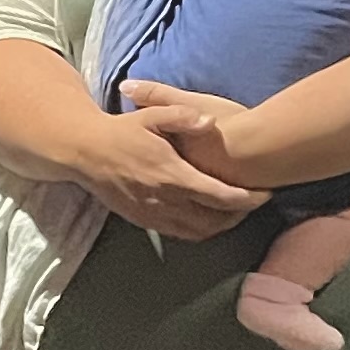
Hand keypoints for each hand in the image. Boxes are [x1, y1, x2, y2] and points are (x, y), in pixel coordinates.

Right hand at [71, 99, 268, 240]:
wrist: (85, 153)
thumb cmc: (121, 131)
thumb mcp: (151, 116)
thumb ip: (182, 116)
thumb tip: (210, 122)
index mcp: (171, 174)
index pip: (220, 195)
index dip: (248, 199)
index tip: (265, 193)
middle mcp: (164, 200)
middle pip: (215, 220)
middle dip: (240, 215)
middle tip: (253, 202)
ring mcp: (152, 214)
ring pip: (198, 232)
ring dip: (220, 225)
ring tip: (233, 212)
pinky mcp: (142, 220)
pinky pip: (179, 234)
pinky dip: (199, 230)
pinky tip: (206, 218)